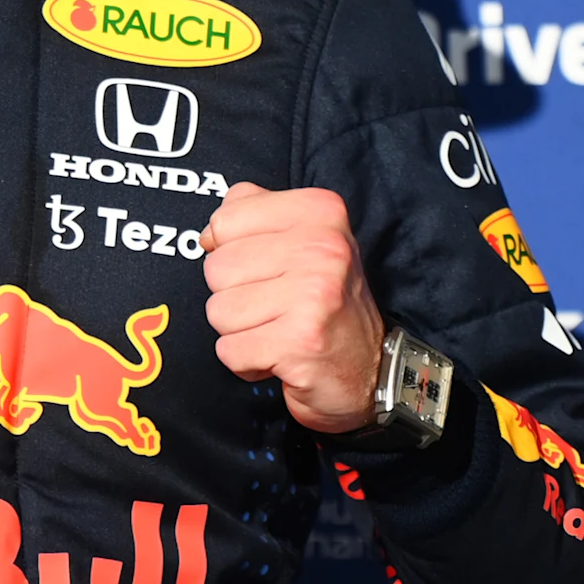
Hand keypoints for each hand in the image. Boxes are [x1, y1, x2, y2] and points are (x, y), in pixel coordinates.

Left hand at [201, 182, 386, 434]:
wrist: (374, 370)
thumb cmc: (326, 303)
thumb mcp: (302, 239)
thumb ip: (253, 215)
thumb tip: (209, 233)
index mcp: (320, 213)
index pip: (225, 221)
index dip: (232, 252)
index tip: (268, 269)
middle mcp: (323, 247)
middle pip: (217, 268)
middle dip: (234, 296)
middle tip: (276, 307)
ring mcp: (314, 294)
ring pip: (218, 311)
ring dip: (240, 331)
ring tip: (278, 330)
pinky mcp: (301, 341)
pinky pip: (229, 350)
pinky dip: (246, 362)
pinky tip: (279, 355)